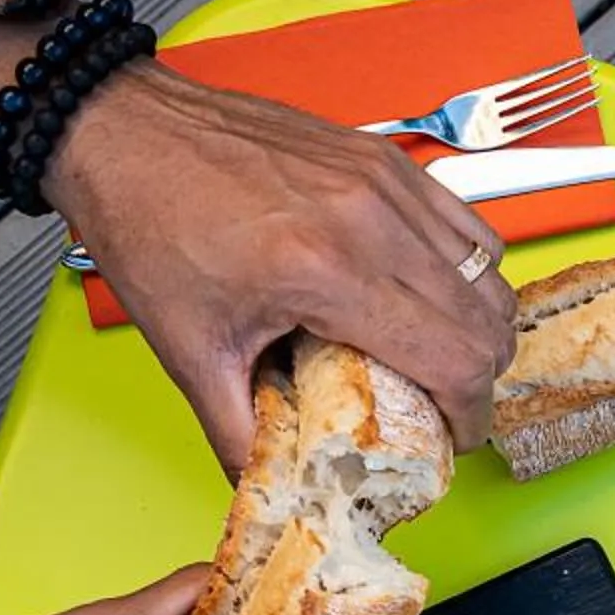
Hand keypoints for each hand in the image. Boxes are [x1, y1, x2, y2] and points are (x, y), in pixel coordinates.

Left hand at [47, 64, 517, 462]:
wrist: (125, 131)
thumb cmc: (149, 222)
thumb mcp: (189, 351)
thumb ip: (239, 433)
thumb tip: (272, 484)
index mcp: (326, 271)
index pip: (454, 357)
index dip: (471, 412)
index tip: (456, 435)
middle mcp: (370, 219)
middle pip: (487, 317)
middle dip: (481, 376)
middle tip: (449, 404)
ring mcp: (384, 180)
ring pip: (490, 267)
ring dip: (481, 322)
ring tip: (444, 352)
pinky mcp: (382, 157)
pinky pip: (463, 221)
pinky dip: (467, 268)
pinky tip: (431, 293)